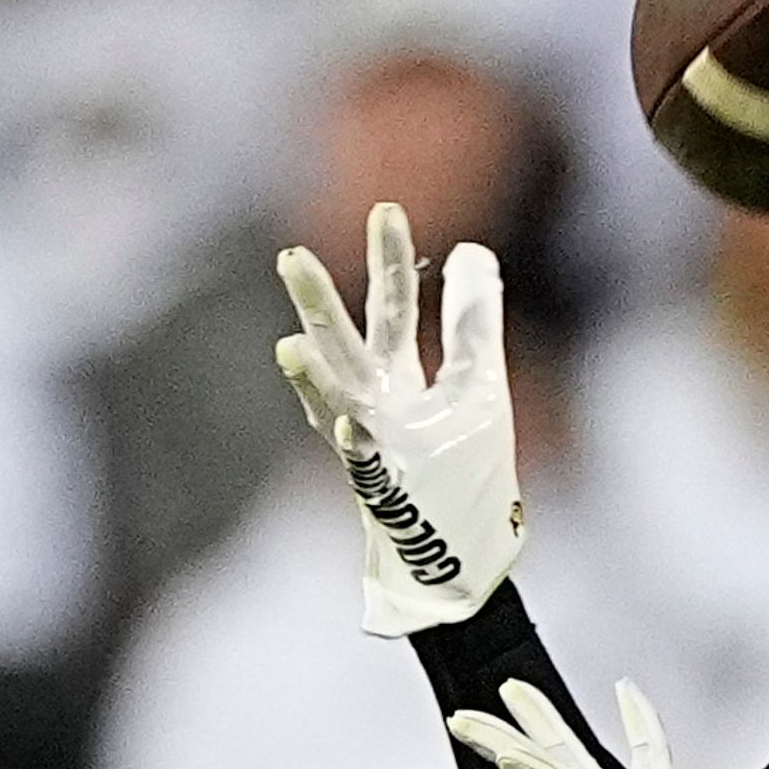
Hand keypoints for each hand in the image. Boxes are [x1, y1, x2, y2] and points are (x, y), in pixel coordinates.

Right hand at [277, 201, 522, 635]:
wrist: (464, 559)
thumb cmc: (464, 472)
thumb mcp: (479, 387)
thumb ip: (472, 322)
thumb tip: (471, 249)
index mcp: (396, 377)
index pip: (390, 307)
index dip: (389, 261)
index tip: (387, 209)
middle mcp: (373, 406)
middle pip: (345, 347)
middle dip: (318, 306)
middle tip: (289, 257)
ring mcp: (372, 450)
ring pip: (334, 405)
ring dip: (314, 377)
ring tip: (290, 344)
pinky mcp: (385, 495)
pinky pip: (365, 467)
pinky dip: (357, 446)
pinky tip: (346, 423)